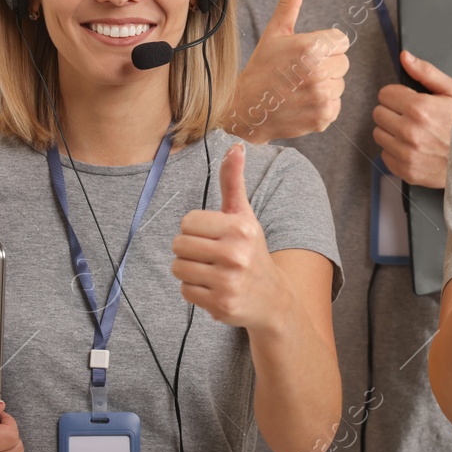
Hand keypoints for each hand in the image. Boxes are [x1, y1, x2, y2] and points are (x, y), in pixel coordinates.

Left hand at [171, 144, 284, 330]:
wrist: (272, 299)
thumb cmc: (252, 250)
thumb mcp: (244, 215)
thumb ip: (233, 182)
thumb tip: (235, 147)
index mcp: (240, 228)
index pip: (187, 221)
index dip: (194, 229)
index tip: (212, 236)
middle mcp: (236, 254)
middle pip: (179, 245)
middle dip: (188, 250)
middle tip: (209, 255)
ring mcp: (228, 282)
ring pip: (178, 269)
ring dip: (189, 271)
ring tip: (210, 272)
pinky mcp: (221, 305)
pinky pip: (185, 291)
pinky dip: (194, 291)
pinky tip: (214, 289)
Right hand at [232, 0, 348, 140]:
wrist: (246, 108)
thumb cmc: (262, 68)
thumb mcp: (275, 33)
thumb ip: (290, 4)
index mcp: (310, 47)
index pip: (342, 42)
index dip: (325, 46)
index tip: (307, 54)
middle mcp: (318, 72)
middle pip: (343, 63)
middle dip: (326, 66)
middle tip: (301, 71)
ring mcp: (321, 97)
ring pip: (340, 85)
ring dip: (325, 86)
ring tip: (300, 87)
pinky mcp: (323, 117)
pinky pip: (336, 105)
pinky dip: (323, 105)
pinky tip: (302, 101)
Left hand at [373, 50, 451, 187]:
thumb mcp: (451, 91)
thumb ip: (426, 72)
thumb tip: (405, 57)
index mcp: (418, 108)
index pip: (385, 94)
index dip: (397, 95)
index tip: (407, 100)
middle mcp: (409, 131)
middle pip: (378, 113)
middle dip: (392, 112)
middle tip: (410, 117)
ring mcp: (406, 153)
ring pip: (379, 134)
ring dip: (391, 131)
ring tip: (412, 132)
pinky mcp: (405, 170)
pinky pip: (385, 155)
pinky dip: (395, 151)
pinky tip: (412, 148)